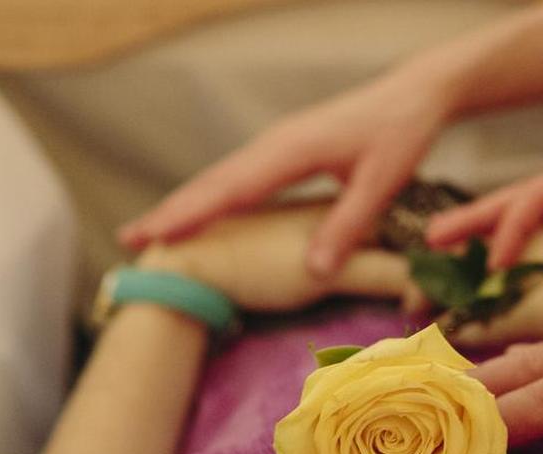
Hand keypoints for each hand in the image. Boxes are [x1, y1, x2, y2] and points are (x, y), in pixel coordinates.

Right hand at [120, 72, 452, 277]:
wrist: (413, 94)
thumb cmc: (400, 135)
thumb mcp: (381, 183)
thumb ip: (346, 225)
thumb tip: (313, 270)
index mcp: (292, 151)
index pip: (231, 187)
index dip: (191, 213)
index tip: (154, 235)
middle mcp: (275, 144)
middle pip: (213, 181)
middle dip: (171, 210)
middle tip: (128, 240)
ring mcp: (277, 145)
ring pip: (221, 177)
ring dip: (185, 203)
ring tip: (150, 231)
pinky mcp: (285, 149)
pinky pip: (238, 176)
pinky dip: (211, 195)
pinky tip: (201, 213)